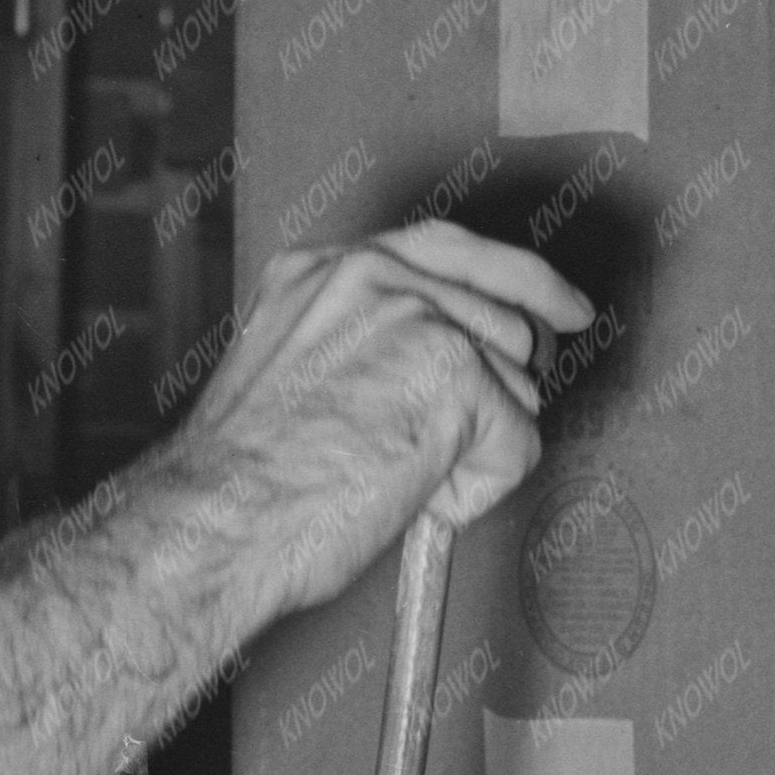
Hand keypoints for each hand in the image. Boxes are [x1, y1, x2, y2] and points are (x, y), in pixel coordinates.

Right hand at [161, 219, 589, 648]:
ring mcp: (416, 316)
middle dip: (494, 397)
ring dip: (471, 452)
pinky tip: (405, 496)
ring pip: (516, 387)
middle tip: (441, 452)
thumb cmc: (238, 486)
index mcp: (321, 270)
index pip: (449, 248)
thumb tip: (446, 363)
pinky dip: (472, 493)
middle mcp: (369, 273)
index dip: (519, 281)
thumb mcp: (293, 374)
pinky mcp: (455, 373)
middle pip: (504, 320)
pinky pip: (516, 446)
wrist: (214, 525)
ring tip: (389, 477)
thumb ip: (366, 343)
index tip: (560, 306)